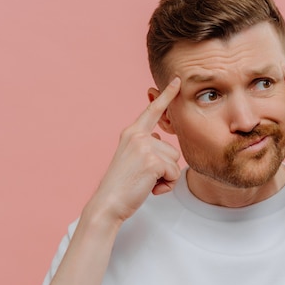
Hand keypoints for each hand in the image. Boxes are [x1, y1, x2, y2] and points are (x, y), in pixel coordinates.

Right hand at [82, 77, 181, 225]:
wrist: (108, 203)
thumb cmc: (122, 185)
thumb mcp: (133, 158)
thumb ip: (146, 144)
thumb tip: (160, 135)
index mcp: (132, 133)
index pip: (152, 111)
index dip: (166, 95)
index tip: (177, 80)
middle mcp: (138, 135)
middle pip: (172, 149)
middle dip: (165, 168)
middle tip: (143, 177)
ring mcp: (145, 147)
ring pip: (175, 162)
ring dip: (165, 177)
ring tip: (145, 182)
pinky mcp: (153, 161)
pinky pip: (174, 174)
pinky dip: (166, 185)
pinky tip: (150, 188)